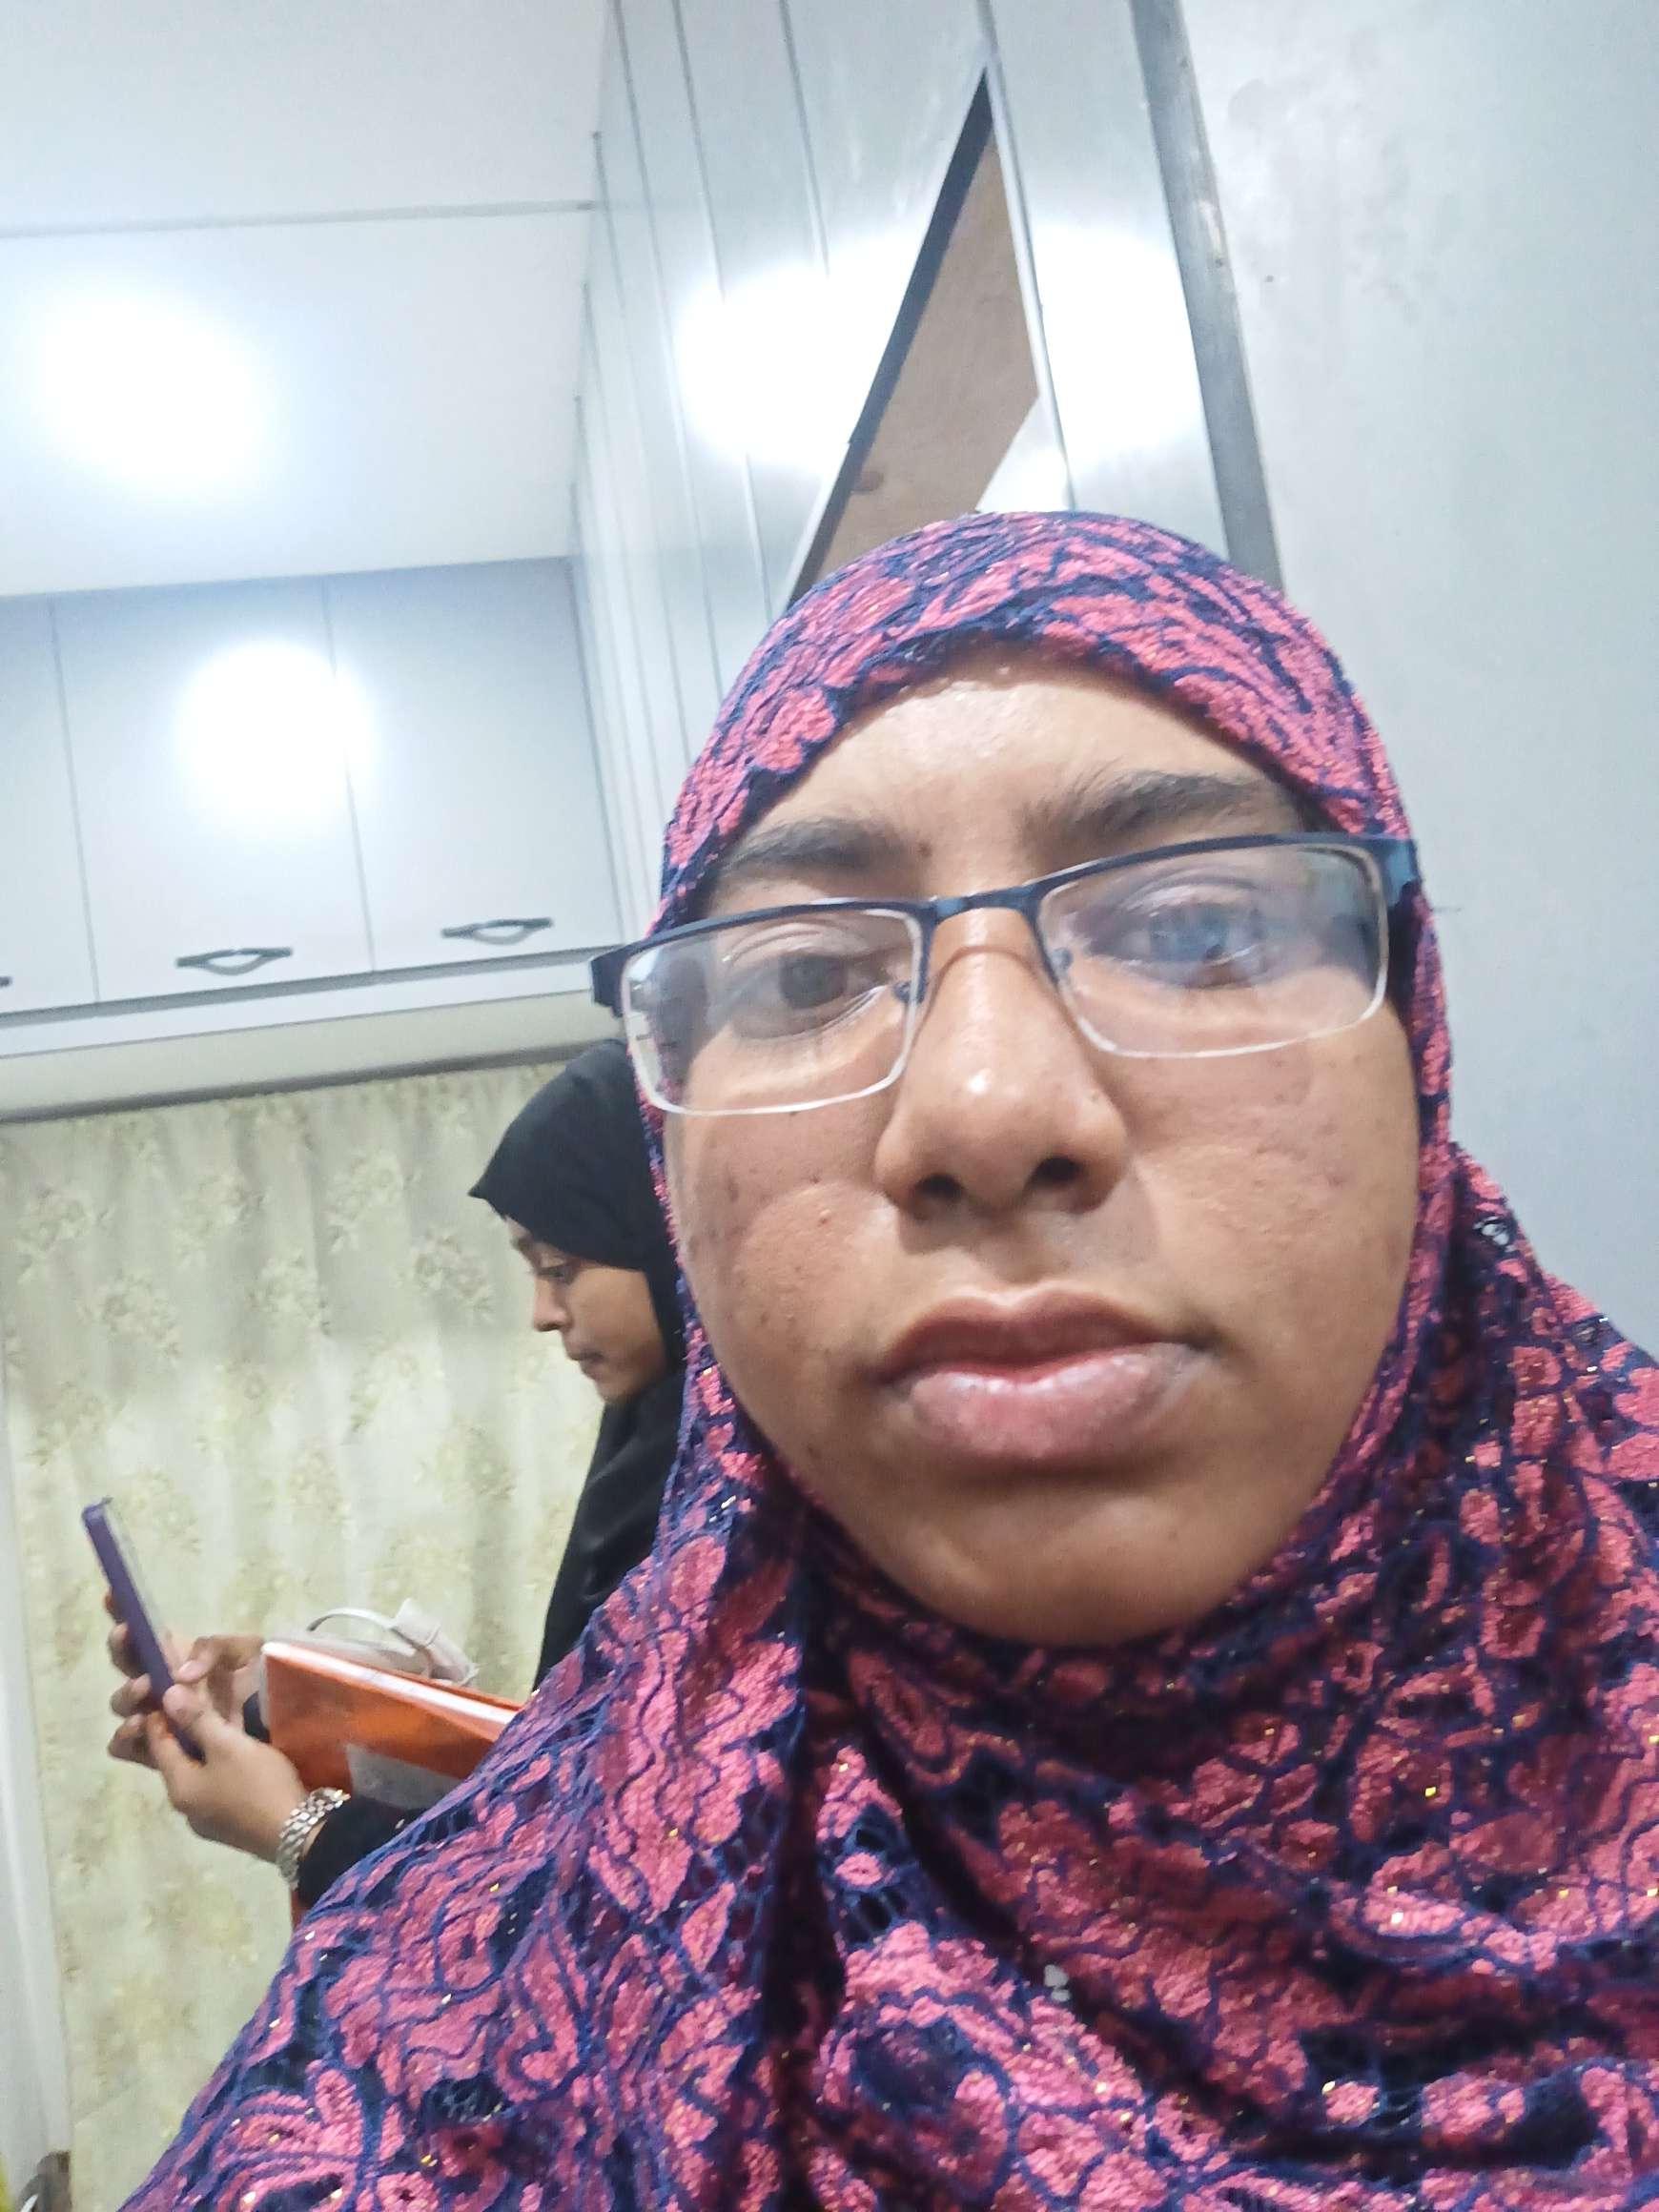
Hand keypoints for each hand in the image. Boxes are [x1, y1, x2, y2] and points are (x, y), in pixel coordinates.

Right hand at [105, 1593, 262, 1769]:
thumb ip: (214, 1649)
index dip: (124, 1612)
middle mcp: (163, 1683)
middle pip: (126, 1663)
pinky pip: (125, 1747)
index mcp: (180, 1655)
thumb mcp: (247, 1653)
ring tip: (146, 1690)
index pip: (145, 1631)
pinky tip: (140, 1728)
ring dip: (127, 1695)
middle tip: (144, 1648)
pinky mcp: (159, 1752)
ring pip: (123, 1704)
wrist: (280, 1729)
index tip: (113, 1597)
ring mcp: (159, 1716)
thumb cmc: (264, 1685)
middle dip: (124, 1652)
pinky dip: (125, 1737)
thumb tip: (181, 1674)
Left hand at [143, 1683, 307, 1862]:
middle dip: (182, 1731)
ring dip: (202, 1748)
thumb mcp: (229, 1746)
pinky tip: (235, 1754)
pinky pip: (213, 1785)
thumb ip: (198, 1720)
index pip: (157, 1743)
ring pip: (197, 1773)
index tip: (167, 1688)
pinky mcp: (227, 1822)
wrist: (297, 1833)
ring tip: (218, 1724)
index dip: (159, 1714)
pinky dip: (216, 1765)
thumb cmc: (259, 1786)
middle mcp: (185, 1805)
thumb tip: (167, 1696)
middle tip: (196, 1702)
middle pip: (176, 1760)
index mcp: (178, 1787)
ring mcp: (206, 1817)